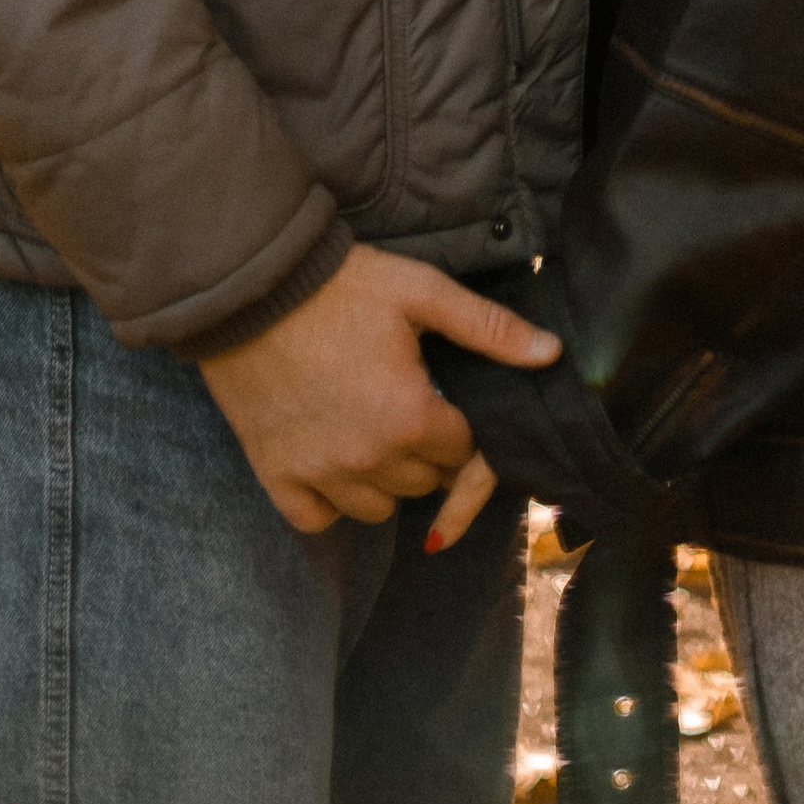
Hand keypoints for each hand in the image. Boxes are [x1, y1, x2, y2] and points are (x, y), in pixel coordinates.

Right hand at [197, 245, 558, 540]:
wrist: (251, 285)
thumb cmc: (341, 284)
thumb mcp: (421, 291)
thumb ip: (489, 329)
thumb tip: (552, 354)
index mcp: (410, 417)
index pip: (461, 451)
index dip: (457, 424)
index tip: (440, 397)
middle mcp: (368, 459)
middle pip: (422, 483)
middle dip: (424, 451)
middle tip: (406, 406)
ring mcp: (319, 474)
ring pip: (377, 509)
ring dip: (383, 478)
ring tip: (372, 430)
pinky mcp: (275, 475)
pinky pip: (319, 519)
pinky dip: (330, 501)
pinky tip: (332, 461)